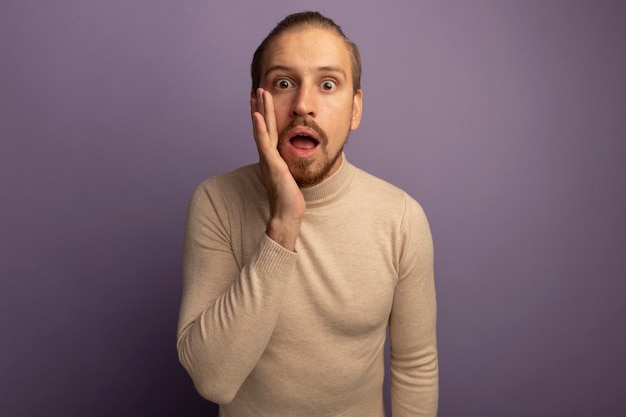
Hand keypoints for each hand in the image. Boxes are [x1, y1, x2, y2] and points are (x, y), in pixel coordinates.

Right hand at [250, 88, 304, 250]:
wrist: (286, 214)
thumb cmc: (290, 198)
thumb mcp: (291, 176)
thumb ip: (290, 165)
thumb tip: (295, 160)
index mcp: (272, 158)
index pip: (267, 132)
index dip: (264, 116)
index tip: (261, 101)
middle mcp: (267, 156)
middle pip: (263, 127)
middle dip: (260, 108)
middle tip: (257, 90)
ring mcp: (268, 159)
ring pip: (262, 130)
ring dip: (260, 111)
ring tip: (258, 94)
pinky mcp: (271, 164)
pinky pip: (264, 143)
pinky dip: (260, 129)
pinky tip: (258, 116)